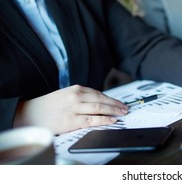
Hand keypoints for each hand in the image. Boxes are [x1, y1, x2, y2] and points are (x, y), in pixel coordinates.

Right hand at [14, 85, 128, 133]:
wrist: (28, 114)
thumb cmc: (47, 106)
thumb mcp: (65, 95)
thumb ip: (80, 97)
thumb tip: (98, 103)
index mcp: (76, 89)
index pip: (99, 93)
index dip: (111, 99)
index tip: (119, 103)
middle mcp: (76, 96)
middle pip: (102, 99)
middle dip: (116, 104)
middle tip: (125, 108)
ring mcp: (74, 108)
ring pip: (99, 108)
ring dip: (114, 110)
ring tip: (122, 113)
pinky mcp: (71, 120)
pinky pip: (92, 119)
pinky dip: (104, 119)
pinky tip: (112, 120)